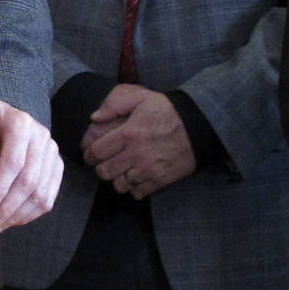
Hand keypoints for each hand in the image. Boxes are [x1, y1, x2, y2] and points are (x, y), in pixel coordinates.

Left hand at [0, 99, 62, 232]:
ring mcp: (52, 154)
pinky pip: (48, 199)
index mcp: (21, 123)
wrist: (10, 117)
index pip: (13, 162)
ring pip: (40, 194)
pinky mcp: (57, 169)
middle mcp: (42, 138)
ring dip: (17, 216)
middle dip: (7, 208)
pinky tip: (12, 220)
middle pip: (28, 182)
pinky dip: (29, 214)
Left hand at [80, 83, 195, 199]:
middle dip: (100, 168)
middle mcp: (137, 154)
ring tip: (120, 170)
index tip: (90, 155)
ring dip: (116, 179)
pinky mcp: (161, 180)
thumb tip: (95, 117)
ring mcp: (149, 169)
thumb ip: (114, 103)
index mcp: (129, 133)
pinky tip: (135, 177)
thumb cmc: (168, 110)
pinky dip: (133, 188)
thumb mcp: (141, 97)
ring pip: (119, 185)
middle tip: (104, 163)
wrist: (199, 125)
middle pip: (105, 172)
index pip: (97, 152)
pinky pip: (137, 192)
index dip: (89, 155)